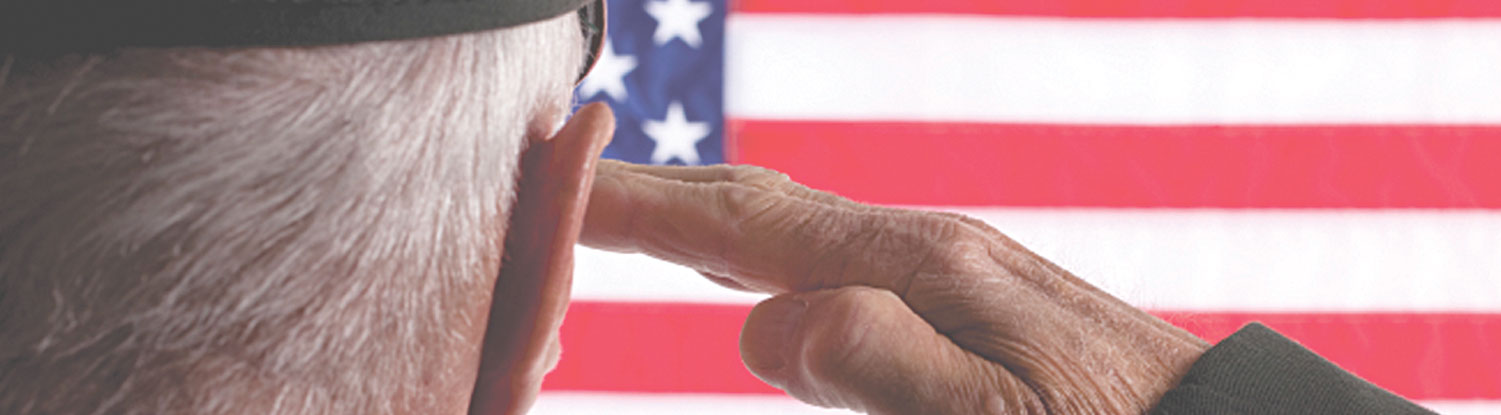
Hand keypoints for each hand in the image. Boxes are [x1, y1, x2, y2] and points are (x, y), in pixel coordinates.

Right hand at [581, 161, 1209, 413]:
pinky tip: (746, 269)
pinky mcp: (959, 294)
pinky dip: (755, 248)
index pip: (744, 221)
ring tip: (616, 216)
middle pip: (754, 202)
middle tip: (545, 187)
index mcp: (922, 265)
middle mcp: (924, 246)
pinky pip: (826, 255)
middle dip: (645, 192)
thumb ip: (888, 364)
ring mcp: (942, 265)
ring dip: (694, 215)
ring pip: (787, 225)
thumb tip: (765, 320)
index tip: (542, 184)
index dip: (633, 204)